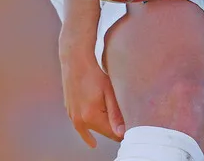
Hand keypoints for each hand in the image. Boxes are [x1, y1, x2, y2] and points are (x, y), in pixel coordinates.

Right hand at [59, 27, 125, 146]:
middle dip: (113, 131)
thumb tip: (121, 134)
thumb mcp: (109, 93)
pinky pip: (82, 126)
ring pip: (92, 129)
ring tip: (116, 130)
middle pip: (102, 132)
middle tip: (127, 127)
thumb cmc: (95, 75)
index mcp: (91, 117)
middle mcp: (79, 121)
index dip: (123, 133)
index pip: (111, 134)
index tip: (133, 130)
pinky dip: (89, 129)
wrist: (75, 63)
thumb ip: (115, 114)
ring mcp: (72, 117)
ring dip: (102, 128)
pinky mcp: (69, 112)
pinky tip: (93, 140)